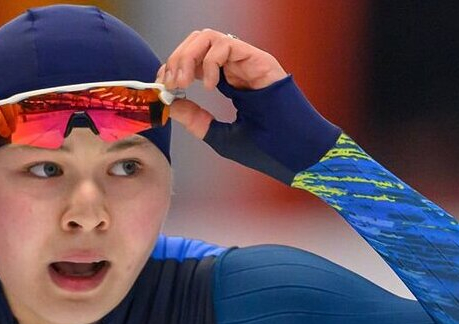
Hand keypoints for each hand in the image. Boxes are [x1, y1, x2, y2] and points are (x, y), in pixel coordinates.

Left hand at [154, 29, 287, 139]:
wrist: (296, 152)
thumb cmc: (267, 148)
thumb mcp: (221, 137)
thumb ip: (196, 120)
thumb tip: (172, 104)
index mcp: (228, 81)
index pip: (194, 61)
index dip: (174, 68)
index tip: (162, 86)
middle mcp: (236, 67)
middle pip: (197, 42)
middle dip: (177, 59)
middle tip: (171, 83)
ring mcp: (247, 61)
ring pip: (208, 37)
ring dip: (188, 56)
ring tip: (184, 81)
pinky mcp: (258, 59)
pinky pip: (225, 44)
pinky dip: (210, 61)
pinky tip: (209, 85)